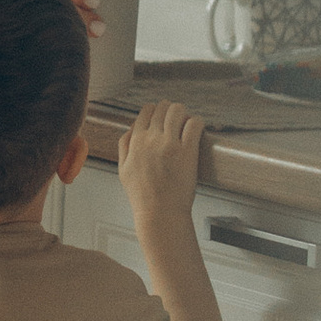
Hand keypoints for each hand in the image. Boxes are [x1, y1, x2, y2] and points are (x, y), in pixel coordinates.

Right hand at [116, 95, 207, 222]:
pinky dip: (197, 123)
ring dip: (184, 115)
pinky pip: (194, 123)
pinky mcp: (187, 151)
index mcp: (135, 142)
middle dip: (172, 111)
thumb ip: (125, 147)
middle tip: (178, 123)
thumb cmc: (143, 197)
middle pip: (163, 107)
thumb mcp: (123, 170)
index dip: (157, 111)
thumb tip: (130, 131)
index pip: (146, 110)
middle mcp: (151, 139)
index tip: (164, 120)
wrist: (160, 213)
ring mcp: (169, 144)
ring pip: (178, 110)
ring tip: (187, 126)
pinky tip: (197, 131)